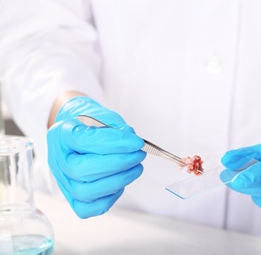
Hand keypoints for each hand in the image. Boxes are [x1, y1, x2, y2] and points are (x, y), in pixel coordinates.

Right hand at [47, 96, 145, 217]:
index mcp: (61, 134)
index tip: (136, 142)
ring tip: (136, 167)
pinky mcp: (72, 197)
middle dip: (117, 164)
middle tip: (138, 155)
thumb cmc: (91, 125)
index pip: (84, 141)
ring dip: (118, 180)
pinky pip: (87, 208)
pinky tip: (122, 182)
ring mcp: (63, 181)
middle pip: (81, 170)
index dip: (114, 143)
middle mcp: (58, 160)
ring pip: (85, 192)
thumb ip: (116, 127)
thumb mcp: (103, 116)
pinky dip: (109, 198)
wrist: (78, 132)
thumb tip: (131, 141)